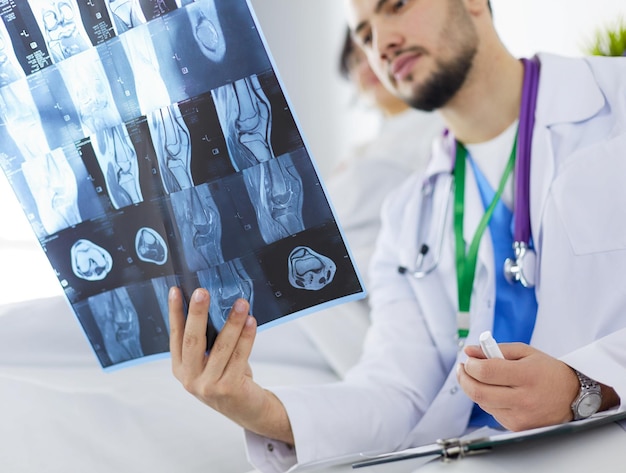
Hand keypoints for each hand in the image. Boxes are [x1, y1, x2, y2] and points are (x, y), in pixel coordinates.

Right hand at [169, 287, 293, 444]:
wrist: (247, 409)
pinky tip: (251, 322)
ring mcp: (208, 385)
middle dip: (197, 313)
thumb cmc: (229, 378)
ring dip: (232, 322)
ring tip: (240, 303)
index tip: (176, 291)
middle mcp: (190, 378)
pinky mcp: (228, 389)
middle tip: (202, 292)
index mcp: (181, 368)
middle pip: (193, 341)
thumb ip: (208, 341)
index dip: (175, 312)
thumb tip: (216, 305)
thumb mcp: (211, 360)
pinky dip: (246, 337)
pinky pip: (239, 356)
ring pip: (221, 347)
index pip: (176, 335)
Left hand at [457, 343, 579, 430]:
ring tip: (479, 378)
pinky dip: (488, 401)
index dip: (471, 365)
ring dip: (474, 389)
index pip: (486, 372)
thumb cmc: (549, 371)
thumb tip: (469, 351)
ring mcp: (520, 416)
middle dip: (464, 378)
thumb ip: (495, 349)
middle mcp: (523, 399)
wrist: (574, 397)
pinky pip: (492, 413)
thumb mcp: (525, 352)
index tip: (469, 360)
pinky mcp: (517, 427)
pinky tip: (495, 392)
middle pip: (478, 391)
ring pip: (482, 403)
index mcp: (526, 375)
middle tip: (463, 369)